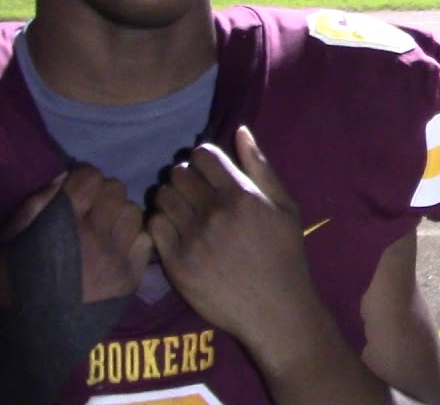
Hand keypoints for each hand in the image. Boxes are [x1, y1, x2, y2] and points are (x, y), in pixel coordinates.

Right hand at [0, 165, 151, 308]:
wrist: (30, 345)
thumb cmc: (8, 291)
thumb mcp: (4, 242)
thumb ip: (35, 205)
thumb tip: (64, 178)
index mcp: (62, 222)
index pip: (91, 175)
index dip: (81, 178)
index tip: (73, 191)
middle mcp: (95, 235)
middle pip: (116, 189)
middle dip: (101, 194)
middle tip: (88, 211)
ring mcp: (117, 258)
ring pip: (134, 212)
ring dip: (119, 215)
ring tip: (103, 230)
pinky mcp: (130, 279)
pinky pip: (145, 240)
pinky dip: (133, 239)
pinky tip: (115, 250)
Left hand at [148, 126, 318, 345]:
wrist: (276, 309)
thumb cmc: (285, 255)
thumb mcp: (284, 207)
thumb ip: (261, 167)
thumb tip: (241, 130)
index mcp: (241, 195)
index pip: (202, 155)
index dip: (203, 159)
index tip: (208, 173)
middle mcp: (214, 212)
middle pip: (178, 172)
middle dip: (185, 177)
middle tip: (195, 192)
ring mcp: (193, 238)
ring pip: (162, 196)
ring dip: (171, 198)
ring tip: (184, 211)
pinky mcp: (177, 263)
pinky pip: (154, 225)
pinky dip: (161, 222)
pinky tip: (176, 231)